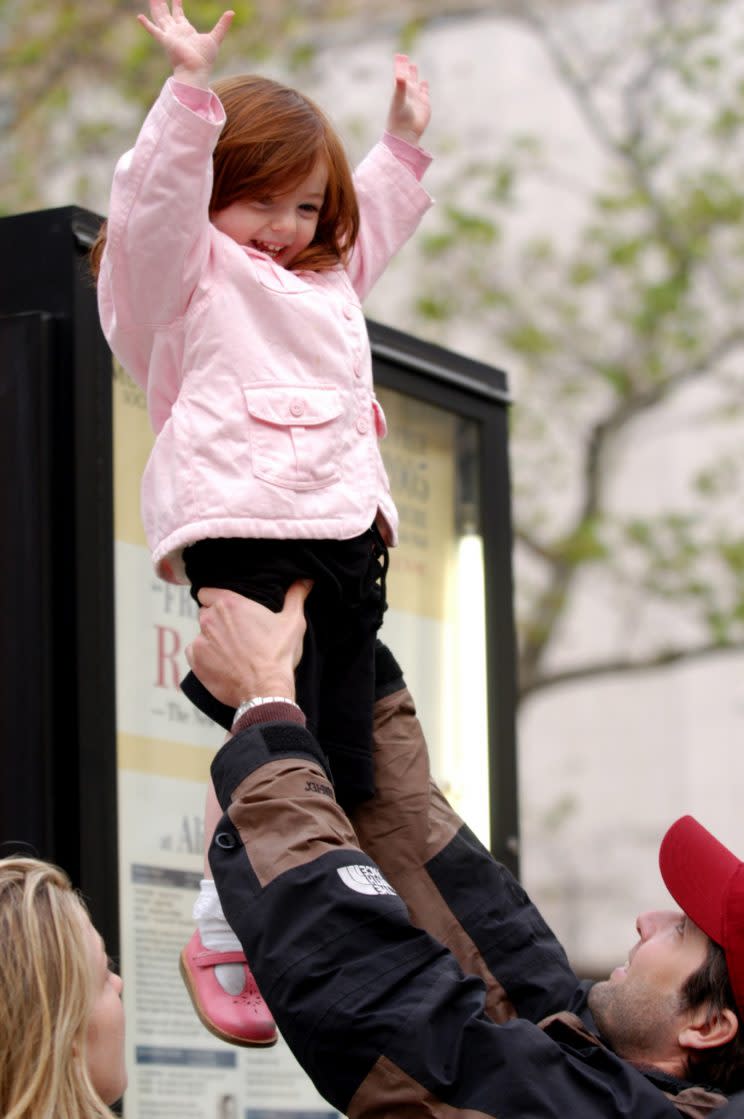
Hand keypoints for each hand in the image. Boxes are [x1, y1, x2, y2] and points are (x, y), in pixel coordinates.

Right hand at [137, 0, 233, 87]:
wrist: (197, 71)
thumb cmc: (205, 59)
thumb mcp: (216, 37)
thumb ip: (222, 25)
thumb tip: (231, 12)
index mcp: (185, 31)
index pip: (179, 14)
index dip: (177, 4)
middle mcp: (175, 32)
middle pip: (166, 15)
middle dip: (162, 4)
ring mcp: (169, 36)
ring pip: (159, 18)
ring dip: (155, 7)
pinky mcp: (165, 40)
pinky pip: (154, 31)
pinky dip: (146, 25)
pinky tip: (139, 17)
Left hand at [185, 582, 311, 707]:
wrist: (266, 690)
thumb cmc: (278, 654)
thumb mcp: (292, 621)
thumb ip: (296, 596)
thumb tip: (306, 580)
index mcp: (229, 603)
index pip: (207, 592)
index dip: (216, 599)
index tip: (228, 609)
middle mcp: (209, 619)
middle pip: (206, 613)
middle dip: (217, 620)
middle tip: (237, 632)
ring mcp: (200, 641)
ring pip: (201, 634)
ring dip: (212, 639)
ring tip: (232, 652)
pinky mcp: (195, 661)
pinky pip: (195, 653)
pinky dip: (205, 657)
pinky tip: (223, 664)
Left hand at [386, 54, 430, 145]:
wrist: (405, 133)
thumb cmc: (399, 117)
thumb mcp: (399, 98)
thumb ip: (400, 85)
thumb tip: (400, 74)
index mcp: (400, 90)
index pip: (400, 74)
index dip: (400, 66)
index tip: (400, 56)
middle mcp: (408, 93)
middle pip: (408, 77)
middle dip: (408, 69)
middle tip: (407, 60)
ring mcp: (416, 98)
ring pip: (416, 84)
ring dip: (415, 76)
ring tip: (414, 67)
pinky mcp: (424, 104)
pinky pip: (424, 93)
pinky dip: (424, 87)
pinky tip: (424, 83)